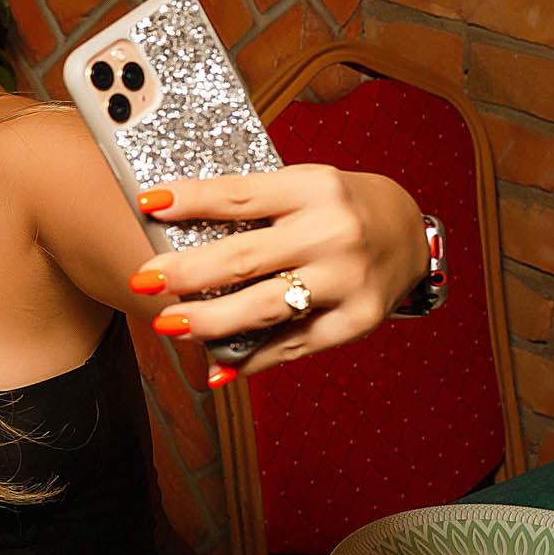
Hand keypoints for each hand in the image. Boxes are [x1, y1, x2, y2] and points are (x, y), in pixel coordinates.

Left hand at [131, 165, 425, 379]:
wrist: (408, 231)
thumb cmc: (337, 207)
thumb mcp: (301, 188)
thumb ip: (252, 207)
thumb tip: (175, 227)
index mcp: (313, 187)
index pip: (239, 194)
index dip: (190, 200)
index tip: (147, 204)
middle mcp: (333, 231)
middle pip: (245, 257)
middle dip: (187, 272)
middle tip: (144, 280)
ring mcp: (347, 279)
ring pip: (265, 307)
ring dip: (210, 321)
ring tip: (169, 324)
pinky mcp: (358, 320)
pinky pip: (294, 345)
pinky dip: (252, 359)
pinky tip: (218, 367)